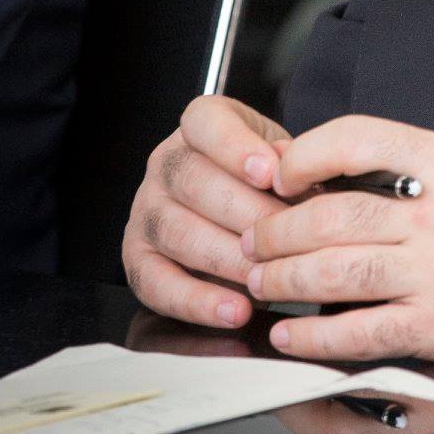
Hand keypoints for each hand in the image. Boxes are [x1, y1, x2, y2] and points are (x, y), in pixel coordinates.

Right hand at [123, 96, 291, 329]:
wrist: (237, 208)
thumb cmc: (264, 178)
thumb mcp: (281, 154)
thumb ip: (289, 159)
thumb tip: (296, 169)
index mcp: (200, 126)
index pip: (206, 123)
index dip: (235, 147)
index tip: (269, 173)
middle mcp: (165, 163)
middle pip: (194, 183)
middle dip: (247, 213)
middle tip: (286, 237)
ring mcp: (146, 210)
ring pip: (178, 233)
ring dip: (226, 259)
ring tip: (265, 278)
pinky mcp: (137, 258)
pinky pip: (157, 283)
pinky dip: (197, 302)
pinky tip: (235, 311)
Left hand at [242, 116, 433, 363]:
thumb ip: (415, 168)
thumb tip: (337, 175)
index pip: (358, 138)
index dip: (305, 155)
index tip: (280, 175)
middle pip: (334, 214)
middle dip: (278, 230)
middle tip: (254, 240)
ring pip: (338, 271)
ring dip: (285, 280)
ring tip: (261, 282)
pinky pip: (362, 331)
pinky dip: (317, 336)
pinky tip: (293, 334)